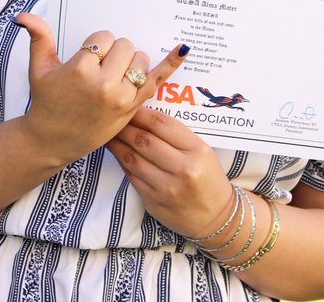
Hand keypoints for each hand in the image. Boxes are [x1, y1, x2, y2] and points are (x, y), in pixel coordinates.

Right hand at [15, 12, 187, 165]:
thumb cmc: (47, 102)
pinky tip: (183, 48)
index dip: (96, 46)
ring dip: (130, 63)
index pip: (104, 38)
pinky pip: (157, 80)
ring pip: (140, 59)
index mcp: (81, 69)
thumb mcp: (39, 68)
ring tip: (114, 76)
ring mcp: (122, 97)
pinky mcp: (133, 107)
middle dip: (113, 53)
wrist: (53, 140)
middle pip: (125, 46)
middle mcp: (104, 83)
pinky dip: (171, 63)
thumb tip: (23, 15)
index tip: (87, 60)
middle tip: (99, 69)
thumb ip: (38, 38)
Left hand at [106, 106, 234, 238]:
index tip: (129, 106)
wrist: (215, 218)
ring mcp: (166, 187)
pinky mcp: (154, 201)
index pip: (162, 124)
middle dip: (124, 126)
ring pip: (133, 159)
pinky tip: (117, 153)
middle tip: (113, 117)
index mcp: (197, 151)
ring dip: (117, 144)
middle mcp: (182, 169)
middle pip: (144, 140)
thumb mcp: (203, 152)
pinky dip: (122, 162)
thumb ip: (178, 137)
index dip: (141, 113)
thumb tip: (145, 117)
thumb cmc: (208, 179)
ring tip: (108, 133)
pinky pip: (132, 177)